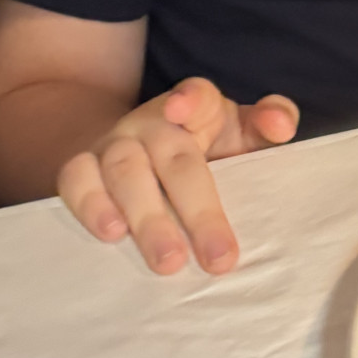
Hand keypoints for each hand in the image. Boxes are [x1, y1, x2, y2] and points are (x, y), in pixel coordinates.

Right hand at [57, 77, 298, 274]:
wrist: (130, 148)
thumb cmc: (201, 148)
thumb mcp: (238, 132)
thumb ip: (267, 124)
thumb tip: (281, 126)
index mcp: (195, 108)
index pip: (197, 95)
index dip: (192, 100)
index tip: (185, 111)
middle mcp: (151, 122)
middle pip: (172, 156)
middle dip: (197, 209)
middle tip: (219, 259)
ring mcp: (113, 144)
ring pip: (124, 171)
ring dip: (147, 218)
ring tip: (168, 261)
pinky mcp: (80, 168)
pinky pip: (76, 180)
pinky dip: (90, 206)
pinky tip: (110, 234)